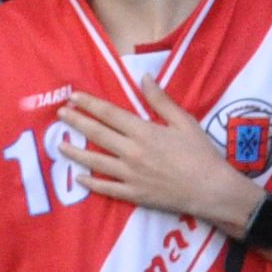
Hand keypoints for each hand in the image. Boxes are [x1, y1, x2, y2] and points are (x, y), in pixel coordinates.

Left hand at [51, 90, 247, 225]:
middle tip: (60, 115)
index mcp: (144, 132)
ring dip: (75, 152)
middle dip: (76, 122)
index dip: (89, 104)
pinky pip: (105, 187)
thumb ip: (161, 101)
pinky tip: (78, 177)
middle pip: (97, 134)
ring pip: (95, 161)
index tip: (73, 97)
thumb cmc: (201, 154)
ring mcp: (130, 175)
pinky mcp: (133, 193)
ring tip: (60, 145)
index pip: (109, 114)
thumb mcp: (185, 122)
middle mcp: (132, 152)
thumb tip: (144, 78)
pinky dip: (90, 182)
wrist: (212, 189)